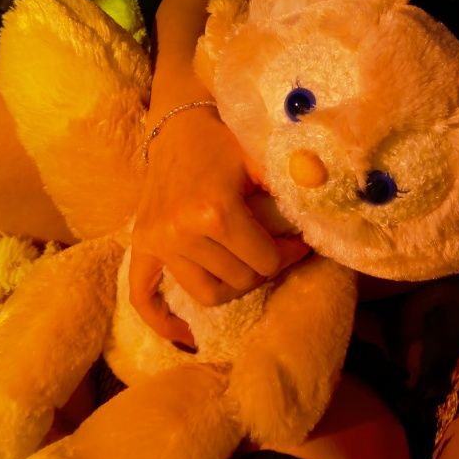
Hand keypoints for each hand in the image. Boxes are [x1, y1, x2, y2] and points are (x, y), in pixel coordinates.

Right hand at [129, 106, 308, 345]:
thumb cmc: (223, 138)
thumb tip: (319, 212)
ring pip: (207, 293)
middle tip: (277, 249)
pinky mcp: (140, 245)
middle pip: (239, 280)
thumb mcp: (260, 158)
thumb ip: (289, 187)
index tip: (299, 242)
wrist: (177, 122)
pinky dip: (165, 321)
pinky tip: (187, 336)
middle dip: (265, 268)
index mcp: (213, 212)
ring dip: (234, 284)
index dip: (290, 254)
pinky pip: (144, 296)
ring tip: (248, 264)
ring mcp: (157, 242)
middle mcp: (180, 233)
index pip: (264, 261)